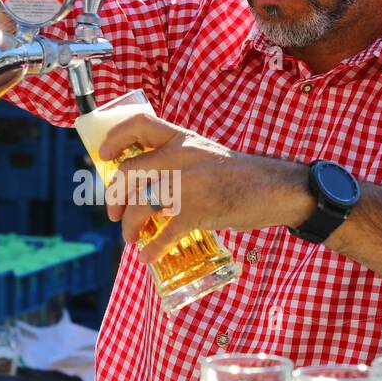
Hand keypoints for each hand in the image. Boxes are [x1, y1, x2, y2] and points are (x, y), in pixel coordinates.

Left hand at [98, 111, 311, 265]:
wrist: (278, 188)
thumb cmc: (241, 176)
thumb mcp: (205, 155)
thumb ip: (178, 162)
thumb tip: (145, 183)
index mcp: (182, 139)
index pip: (139, 124)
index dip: (114, 138)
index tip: (103, 156)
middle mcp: (181, 156)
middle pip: (129, 172)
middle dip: (114, 197)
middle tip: (113, 213)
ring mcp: (188, 183)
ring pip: (141, 204)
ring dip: (129, 226)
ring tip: (132, 238)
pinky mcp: (199, 210)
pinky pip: (164, 233)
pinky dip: (153, 248)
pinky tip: (148, 255)